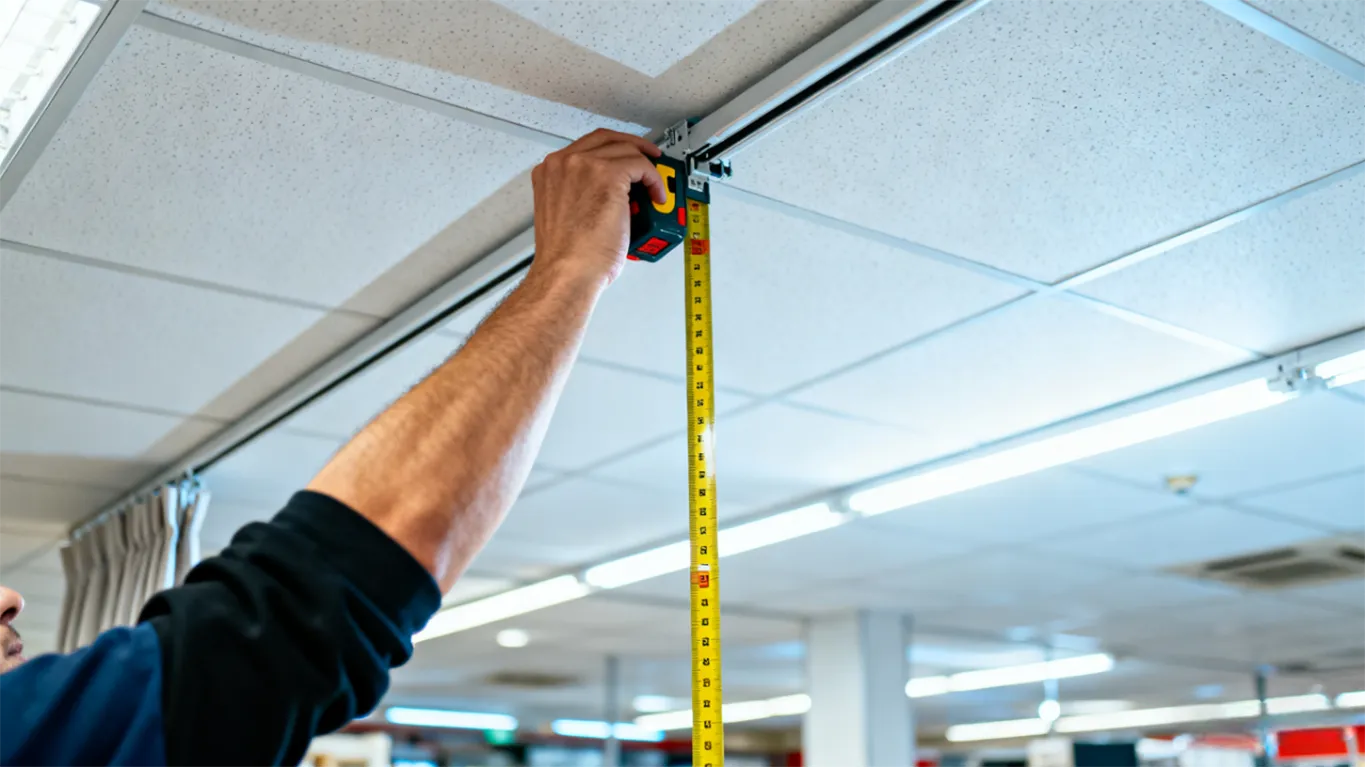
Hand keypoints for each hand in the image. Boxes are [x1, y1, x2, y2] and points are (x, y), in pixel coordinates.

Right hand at [530, 129, 665, 287]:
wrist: (566, 272)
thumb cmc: (566, 258)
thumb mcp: (566, 215)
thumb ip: (581, 195)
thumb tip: (614, 195)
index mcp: (550, 172)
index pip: (586, 147)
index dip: (612, 150)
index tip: (626, 158)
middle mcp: (563, 163)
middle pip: (607, 139)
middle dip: (633, 147)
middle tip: (650, 158)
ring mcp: (584, 166)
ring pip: (626, 150)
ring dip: (646, 168)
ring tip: (655, 188)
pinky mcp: (608, 175)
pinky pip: (642, 166)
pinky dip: (654, 180)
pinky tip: (656, 197)